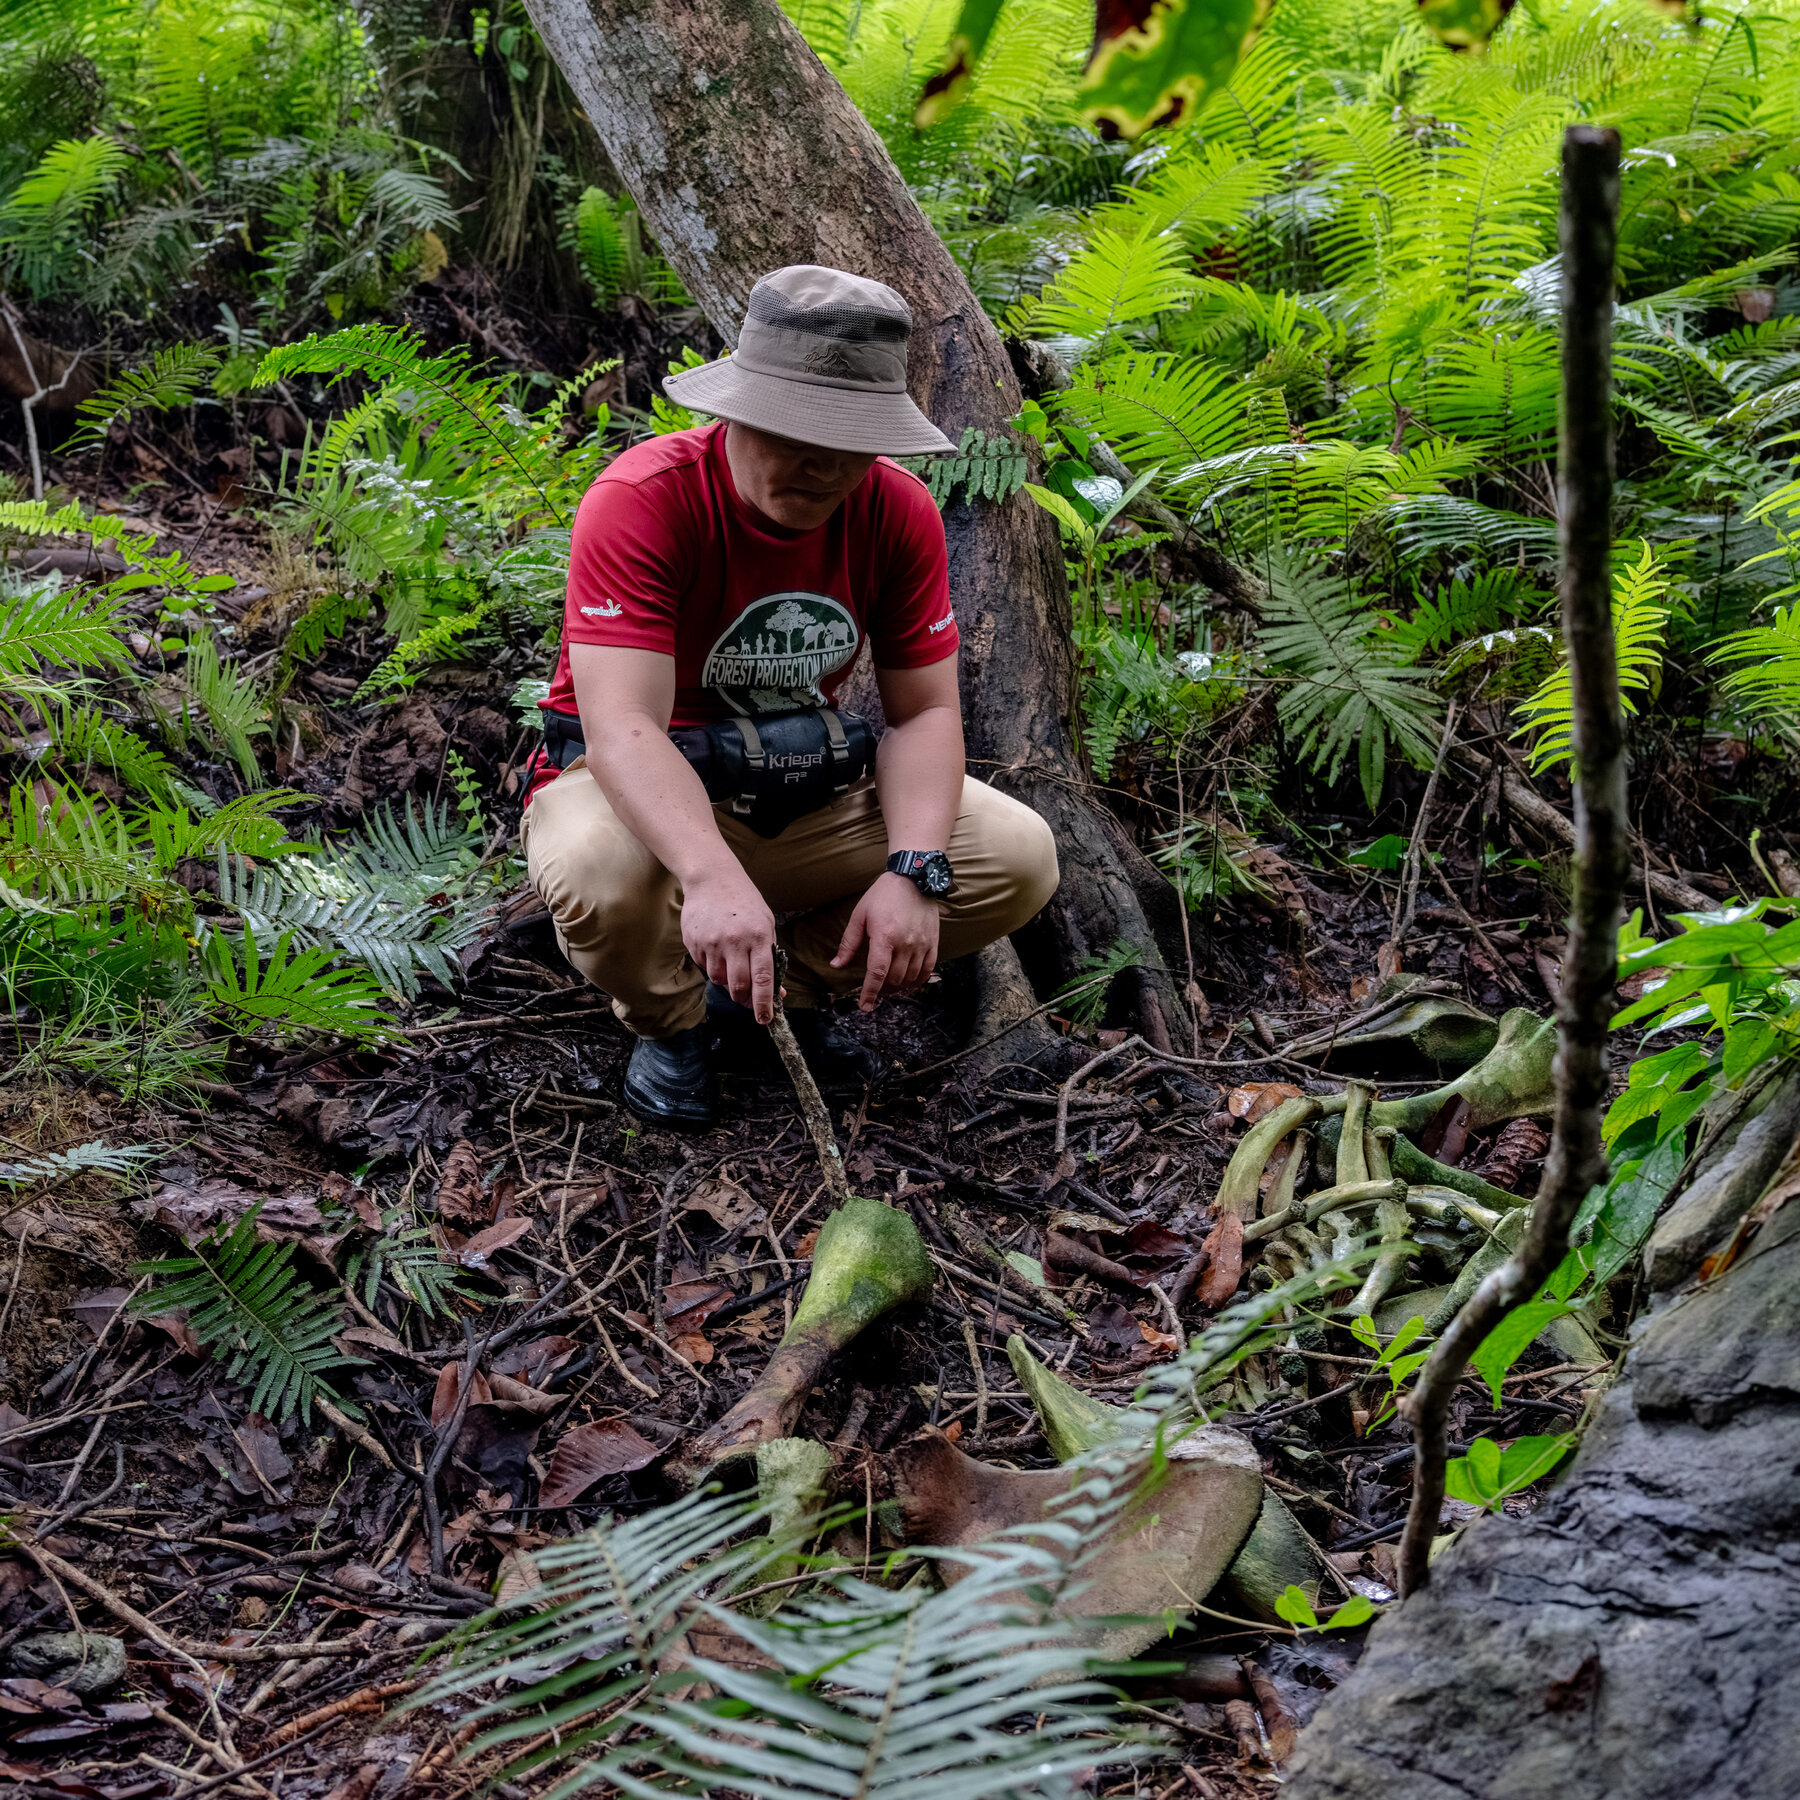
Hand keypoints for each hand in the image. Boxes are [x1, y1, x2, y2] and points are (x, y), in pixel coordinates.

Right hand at [682, 865, 777, 1022]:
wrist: (712, 878)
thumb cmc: (745, 903)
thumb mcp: (766, 925)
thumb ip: (770, 958)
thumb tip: (777, 992)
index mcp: (758, 936)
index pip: (763, 978)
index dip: (763, 1003)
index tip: (765, 1020)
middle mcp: (734, 941)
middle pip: (738, 986)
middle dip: (744, 999)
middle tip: (747, 1000)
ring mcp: (711, 942)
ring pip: (719, 980)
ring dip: (727, 981)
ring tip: (731, 962)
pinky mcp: (694, 942)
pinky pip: (705, 967)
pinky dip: (713, 966)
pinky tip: (716, 947)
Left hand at [831, 871, 940, 1011]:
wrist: (914, 878)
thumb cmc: (883, 895)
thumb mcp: (860, 915)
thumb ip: (848, 943)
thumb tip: (836, 965)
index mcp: (884, 936)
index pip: (876, 973)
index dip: (870, 993)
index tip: (865, 1006)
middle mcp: (905, 943)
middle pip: (893, 979)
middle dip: (882, 989)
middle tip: (875, 989)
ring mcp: (922, 944)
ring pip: (910, 978)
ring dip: (898, 986)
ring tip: (889, 985)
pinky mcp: (933, 942)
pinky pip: (927, 970)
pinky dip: (917, 981)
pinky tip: (908, 982)